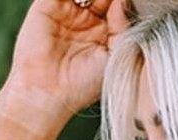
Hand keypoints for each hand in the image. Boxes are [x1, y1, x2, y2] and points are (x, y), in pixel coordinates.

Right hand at [4, 0, 131, 116]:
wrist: (47, 92)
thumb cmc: (81, 85)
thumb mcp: (113, 57)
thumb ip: (122, 27)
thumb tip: (123, 1)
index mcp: (104, 32)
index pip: (116, 4)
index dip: (121, 2)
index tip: (129, 2)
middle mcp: (85, 19)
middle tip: (110, 1)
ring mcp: (67, 10)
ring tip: (95, 3)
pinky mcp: (47, 4)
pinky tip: (83, 1)